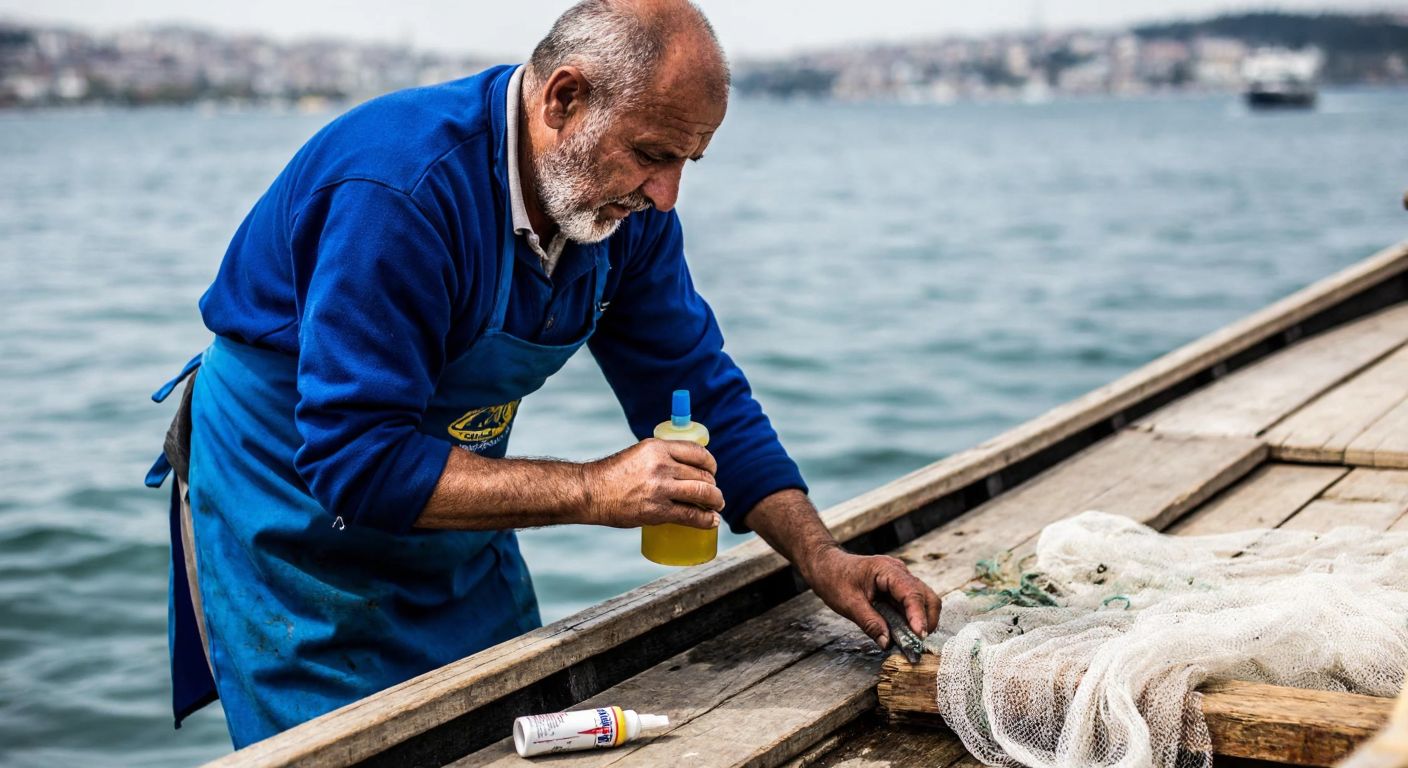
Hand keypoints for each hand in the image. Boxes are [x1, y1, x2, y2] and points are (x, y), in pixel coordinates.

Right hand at [581, 439, 723, 529]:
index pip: (697, 452)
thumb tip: (684, 467)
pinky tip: (712, 521)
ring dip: (715, 501)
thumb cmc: (614, 474)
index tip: (713, 471)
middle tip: (714, 493)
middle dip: (713, 485)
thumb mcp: (639, 454)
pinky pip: (691, 515)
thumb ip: (661, 458)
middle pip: (702, 475)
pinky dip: (706, 519)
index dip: (710, 463)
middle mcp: (661, 465)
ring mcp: (660, 489)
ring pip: (702, 493)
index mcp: (657, 448)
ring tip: (717, 505)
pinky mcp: (657, 511)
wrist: (591, 492)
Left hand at [801, 545, 940, 648]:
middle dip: (927, 620)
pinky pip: (911, 606)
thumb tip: (887, 643)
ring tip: (910, 642)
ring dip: (920, 622)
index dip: (918, 615)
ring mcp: (900, 581)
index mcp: (887, 570)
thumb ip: (870, 623)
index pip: (912, 593)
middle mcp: (899, 573)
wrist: (825, 565)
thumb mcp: (848, 604)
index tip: (920, 636)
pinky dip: (911, 621)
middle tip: (917, 643)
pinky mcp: (897, 590)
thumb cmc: (834, 578)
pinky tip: (903, 634)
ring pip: (923, 602)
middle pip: (927, 597)